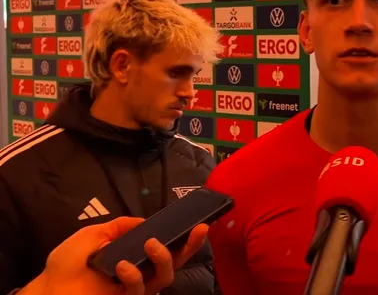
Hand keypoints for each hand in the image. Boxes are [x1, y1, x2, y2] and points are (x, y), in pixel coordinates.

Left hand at [20, 217, 208, 294]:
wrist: (47, 291)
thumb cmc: (67, 265)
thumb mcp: (93, 234)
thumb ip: (119, 226)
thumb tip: (144, 221)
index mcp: (135, 257)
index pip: (167, 248)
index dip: (185, 239)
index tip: (198, 224)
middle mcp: (140, 274)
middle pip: (175, 263)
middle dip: (190, 247)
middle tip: (196, 231)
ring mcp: (134, 290)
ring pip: (165, 277)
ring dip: (163, 258)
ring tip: (150, 244)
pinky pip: (141, 290)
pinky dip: (134, 276)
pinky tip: (122, 267)